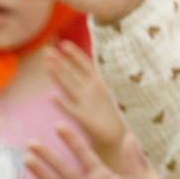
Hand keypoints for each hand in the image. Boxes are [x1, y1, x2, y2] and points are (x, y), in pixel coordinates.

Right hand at [26, 123, 155, 178]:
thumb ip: (132, 160)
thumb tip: (130, 134)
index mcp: (100, 175)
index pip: (83, 154)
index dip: (72, 141)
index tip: (58, 126)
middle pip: (64, 168)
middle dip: (48, 155)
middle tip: (32, 142)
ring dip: (42, 174)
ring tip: (28, 159)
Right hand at [43, 43, 128, 170]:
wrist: (119, 135)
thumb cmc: (122, 112)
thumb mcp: (124, 90)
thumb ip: (121, 76)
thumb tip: (133, 56)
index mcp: (98, 83)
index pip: (84, 65)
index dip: (74, 55)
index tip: (63, 44)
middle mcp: (88, 91)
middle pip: (70, 73)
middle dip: (59, 62)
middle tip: (46, 51)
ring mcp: (84, 103)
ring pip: (67, 86)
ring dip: (56, 75)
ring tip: (46, 64)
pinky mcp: (83, 118)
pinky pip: (71, 109)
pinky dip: (62, 104)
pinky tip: (52, 98)